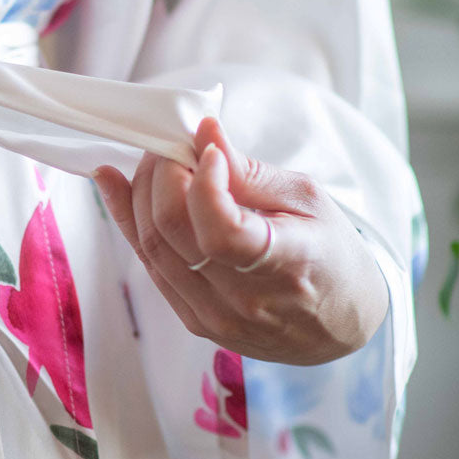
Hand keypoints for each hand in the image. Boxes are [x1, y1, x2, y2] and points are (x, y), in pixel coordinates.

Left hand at [94, 117, 388, 365]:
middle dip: (161, 173)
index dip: (203, 184)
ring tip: (155, 159)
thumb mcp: (308, 201)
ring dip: (140, 192)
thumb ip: (249, 171)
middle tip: (171, 143)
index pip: (223, 232)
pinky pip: (148, 265)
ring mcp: (215, 318)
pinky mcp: (194, 321)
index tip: (207, 149)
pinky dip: (128, 220)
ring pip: (151, 246)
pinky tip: (117, 184)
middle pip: (172, 231)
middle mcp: (245, 302)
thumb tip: (203, 133)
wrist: (341, 325)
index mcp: (288, 266)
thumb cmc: (331, 253)